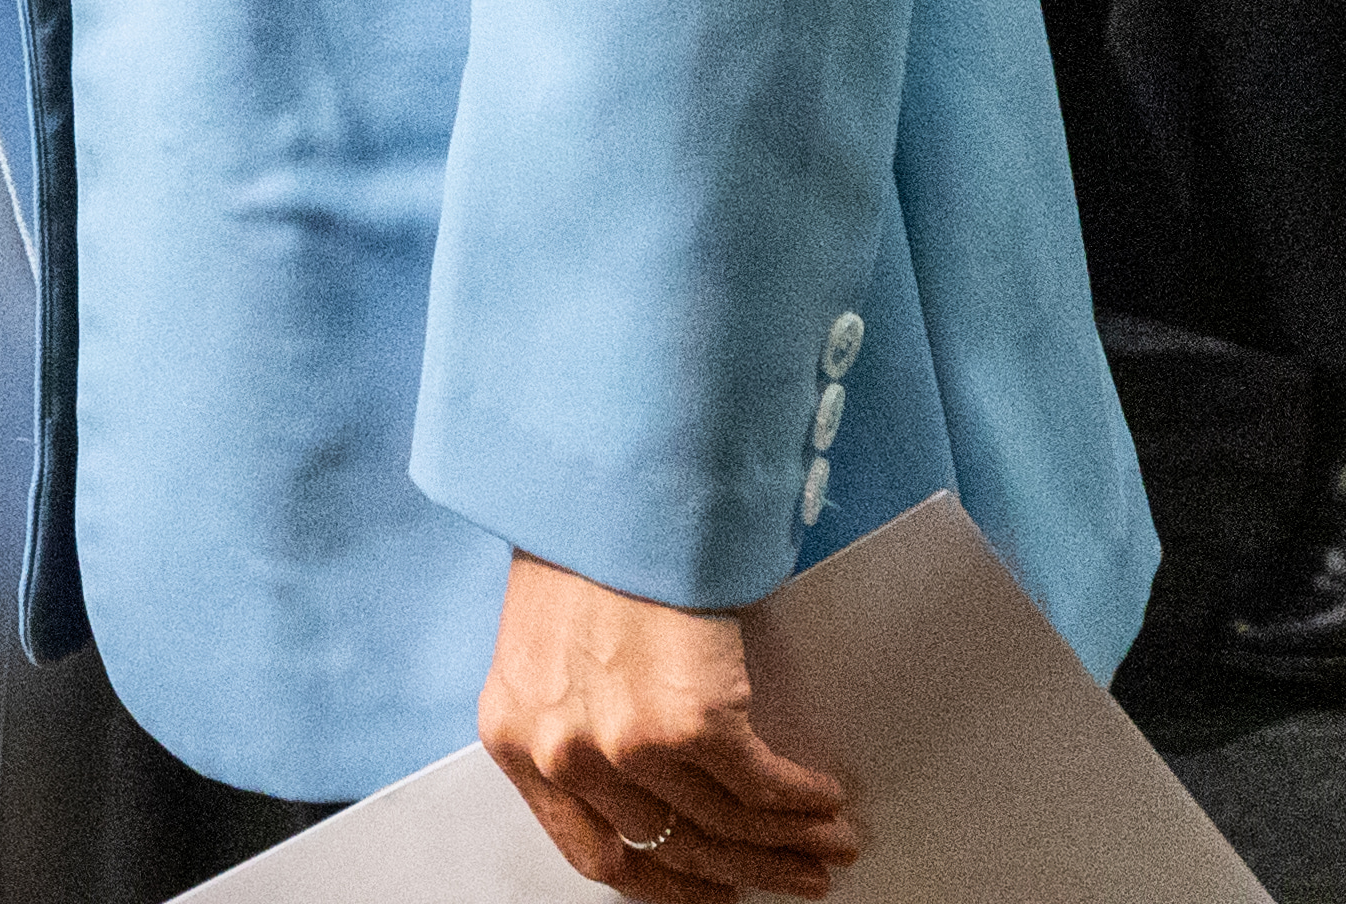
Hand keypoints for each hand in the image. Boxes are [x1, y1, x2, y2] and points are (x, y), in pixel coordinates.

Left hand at [480, 554, 858, 898]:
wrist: (602, 482)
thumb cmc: (577, 542)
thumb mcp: (544, 646)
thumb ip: (575, 716)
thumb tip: (649, 782)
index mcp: (517, 740)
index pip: (599, 852)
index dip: (667, 882)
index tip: (711, 886)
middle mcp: (565, 755)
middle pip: (673, 848)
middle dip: (745, 867)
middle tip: (793, 872)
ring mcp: (627, 745)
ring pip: (726, 828)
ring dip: (789, 842)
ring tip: (828, 841)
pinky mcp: (692, 723)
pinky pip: (762, 786)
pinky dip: (801, 798)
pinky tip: (823, 796)